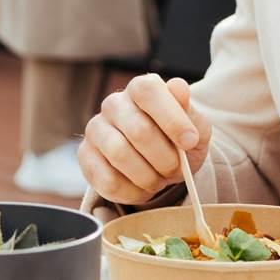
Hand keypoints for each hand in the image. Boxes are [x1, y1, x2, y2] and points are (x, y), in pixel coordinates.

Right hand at [78, 74, 210, 203]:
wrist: (161, 165)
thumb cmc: (177, 141)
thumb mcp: (194, 127)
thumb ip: (189, 110)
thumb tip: (178, 87)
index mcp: (140, 88)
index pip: (148, 91)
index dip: (172, 118)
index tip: (190, 141)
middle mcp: (113, 104)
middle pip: (138, 130)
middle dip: (165, 158)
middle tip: (176, 169)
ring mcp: (96, 129)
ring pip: (120, 155)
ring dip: (148, 176)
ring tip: (159, 179)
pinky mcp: (85, 156)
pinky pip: (108, 180)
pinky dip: (132, 192)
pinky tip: (142, 188)